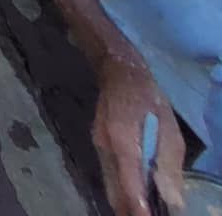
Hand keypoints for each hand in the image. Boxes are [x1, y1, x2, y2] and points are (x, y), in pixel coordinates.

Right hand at [93, 58, 185, 214]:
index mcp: (123, 138)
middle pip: (115, 192)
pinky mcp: (99, 146)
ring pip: (110, 188)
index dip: (139, 207)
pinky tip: (136, 197)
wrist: (118, 71)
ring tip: (144, 212)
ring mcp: (99, 146)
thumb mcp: (169, 129)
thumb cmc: (148, 98)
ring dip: (126, 205)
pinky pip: (109, 177)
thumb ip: (169, 165)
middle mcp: (105, 146)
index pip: (129, 182)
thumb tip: (173, 200)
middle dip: (130, 212)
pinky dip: (122, 192)